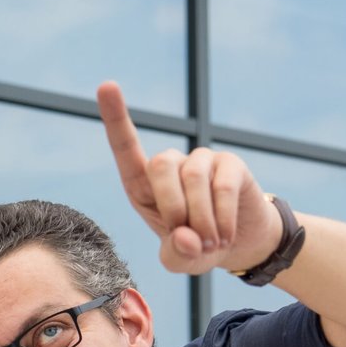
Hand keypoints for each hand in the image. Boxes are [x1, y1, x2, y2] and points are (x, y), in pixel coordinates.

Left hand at [98, 81, 280, 275]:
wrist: (239, 243)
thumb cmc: (198, 248)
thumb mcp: (180, 260)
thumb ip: (175, 256)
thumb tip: (186, 237)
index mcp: (145, 186)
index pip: (126, 148)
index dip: (116, 118)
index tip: (106, 85)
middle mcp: (171, 166)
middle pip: (160, 164)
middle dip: (172, 206)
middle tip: (189, 239)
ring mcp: (201, 160)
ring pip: (192, 178)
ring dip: (201, 219)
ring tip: (211, 243)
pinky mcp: (229, 163)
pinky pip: (221, 185)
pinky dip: (222, 217)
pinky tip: (225, 235)